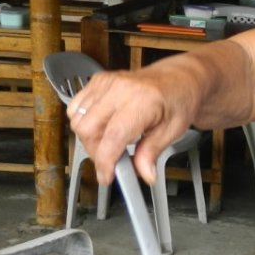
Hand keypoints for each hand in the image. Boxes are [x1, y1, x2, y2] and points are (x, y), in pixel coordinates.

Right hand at [68, 65, 200, 184]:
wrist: (178, 77)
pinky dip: (83, 121)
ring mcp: (107, 82)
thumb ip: (153, 152)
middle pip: (88, 129)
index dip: (105, 161)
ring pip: (78, 120)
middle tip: (113, 159)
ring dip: (89, 139)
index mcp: (143, 100)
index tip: (106, 177)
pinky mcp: (98, 81)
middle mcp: (121, 88)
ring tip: (111, 141)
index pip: (112, 136)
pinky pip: (75, 107)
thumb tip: (144, 174)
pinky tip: (102, 125)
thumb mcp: (174, 130)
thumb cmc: (179, 99)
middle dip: (96, 152)